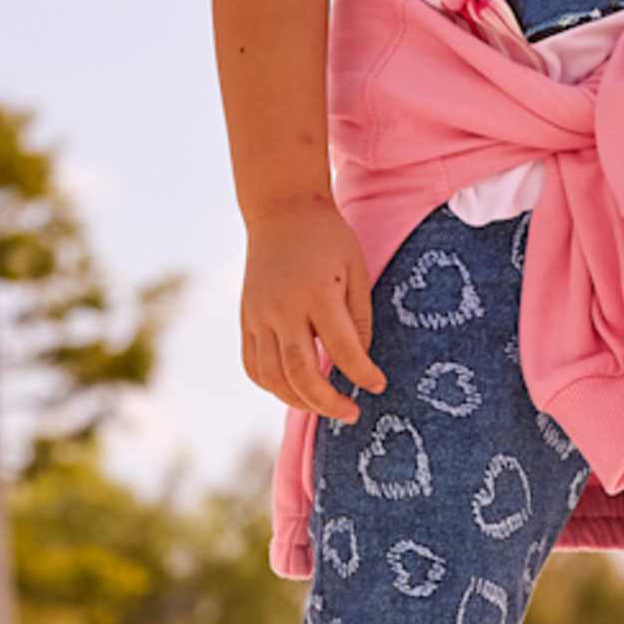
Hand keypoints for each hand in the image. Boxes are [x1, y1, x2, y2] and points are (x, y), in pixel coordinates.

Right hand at [241, 193, 387, 421]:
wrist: (281, 210)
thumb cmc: (328, 238)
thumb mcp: (356, 269)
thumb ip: (358, 317)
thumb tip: (360, 361)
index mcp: (316, 292)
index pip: (342, 349)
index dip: (362, 374)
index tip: (378, 385)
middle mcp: (282, 308)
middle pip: (300, 373)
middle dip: (327, 402)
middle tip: (352, 414)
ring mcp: (258, 315)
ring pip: (272, 376)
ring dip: (298, 401)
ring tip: (324, 407)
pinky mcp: (245, 318)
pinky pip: (253, 365)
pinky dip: (272, 386)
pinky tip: (294, 391)